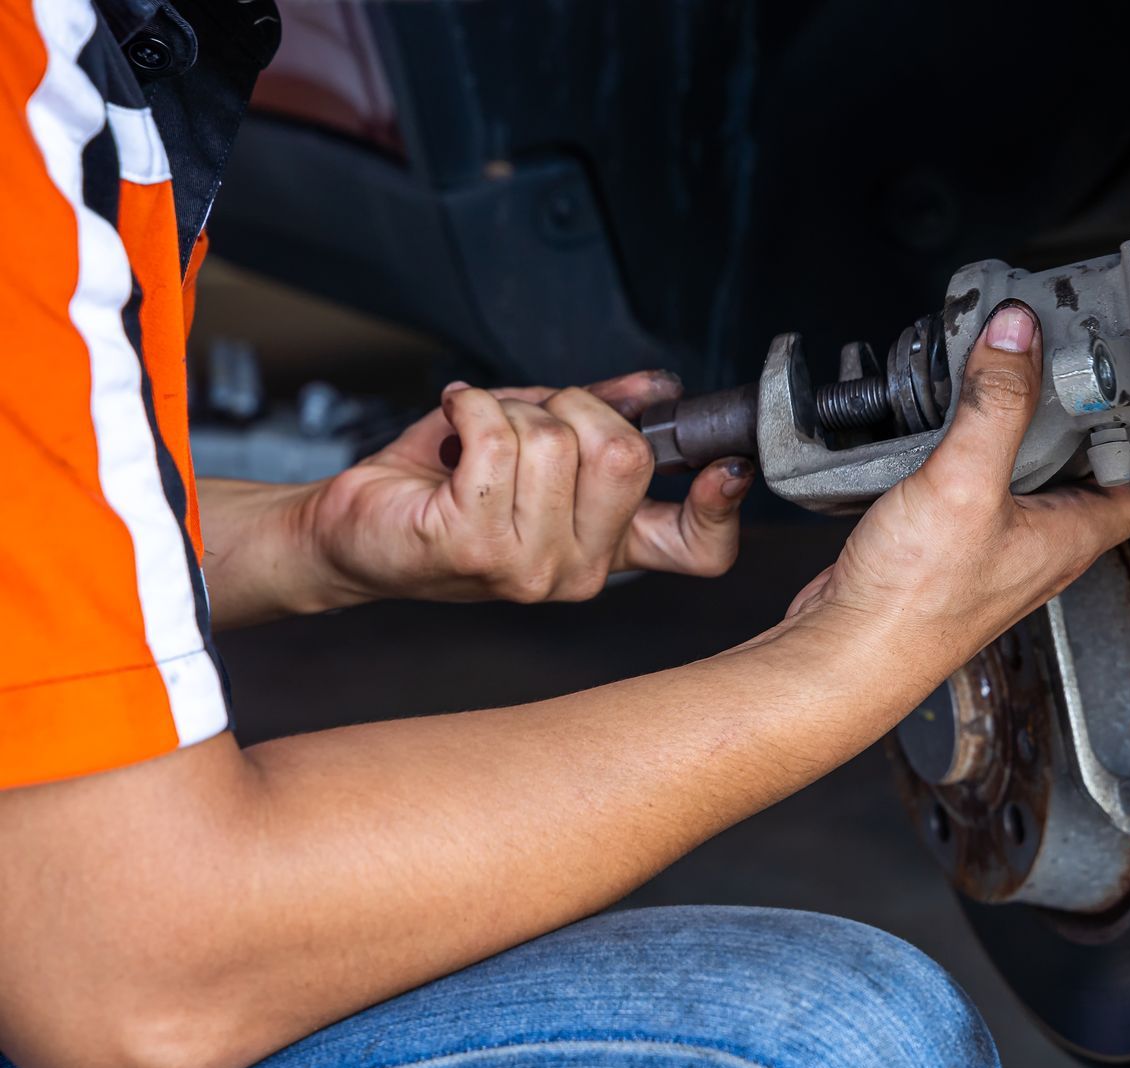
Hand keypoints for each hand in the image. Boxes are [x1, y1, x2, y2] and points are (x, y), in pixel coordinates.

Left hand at [303, 372, 752, 605]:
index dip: (723, 503)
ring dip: (508, 410)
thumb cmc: (443, 489)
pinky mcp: (474, 546)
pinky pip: (496, 438)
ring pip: (555, 439)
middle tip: (533, 416)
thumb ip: (604, 415)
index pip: (699, 549)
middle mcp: (579, 571)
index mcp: (608, 550)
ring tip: (477, 433)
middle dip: (575, 405)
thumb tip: (657, 388)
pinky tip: (455, 419)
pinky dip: (471, 406)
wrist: (357, 530)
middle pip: (625, 455)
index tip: (725, 464)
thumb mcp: (537, 444)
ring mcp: (529, 567)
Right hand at [785, 301, 1129, 681]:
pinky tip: (950, 420)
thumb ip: (998, 405)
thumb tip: (1019, 334)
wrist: (847, 648)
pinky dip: (972, 445)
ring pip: (1028, 472)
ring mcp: (996, 542)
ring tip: (1016, 369)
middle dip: (1083, 411)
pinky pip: (977, 481)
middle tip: (1073, 353)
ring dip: (1024, 424)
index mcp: (1071, 535)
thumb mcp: (966, 484)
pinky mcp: (950, 540)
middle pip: (1085, 466)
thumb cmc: (915, 604)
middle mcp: (1042, 541)